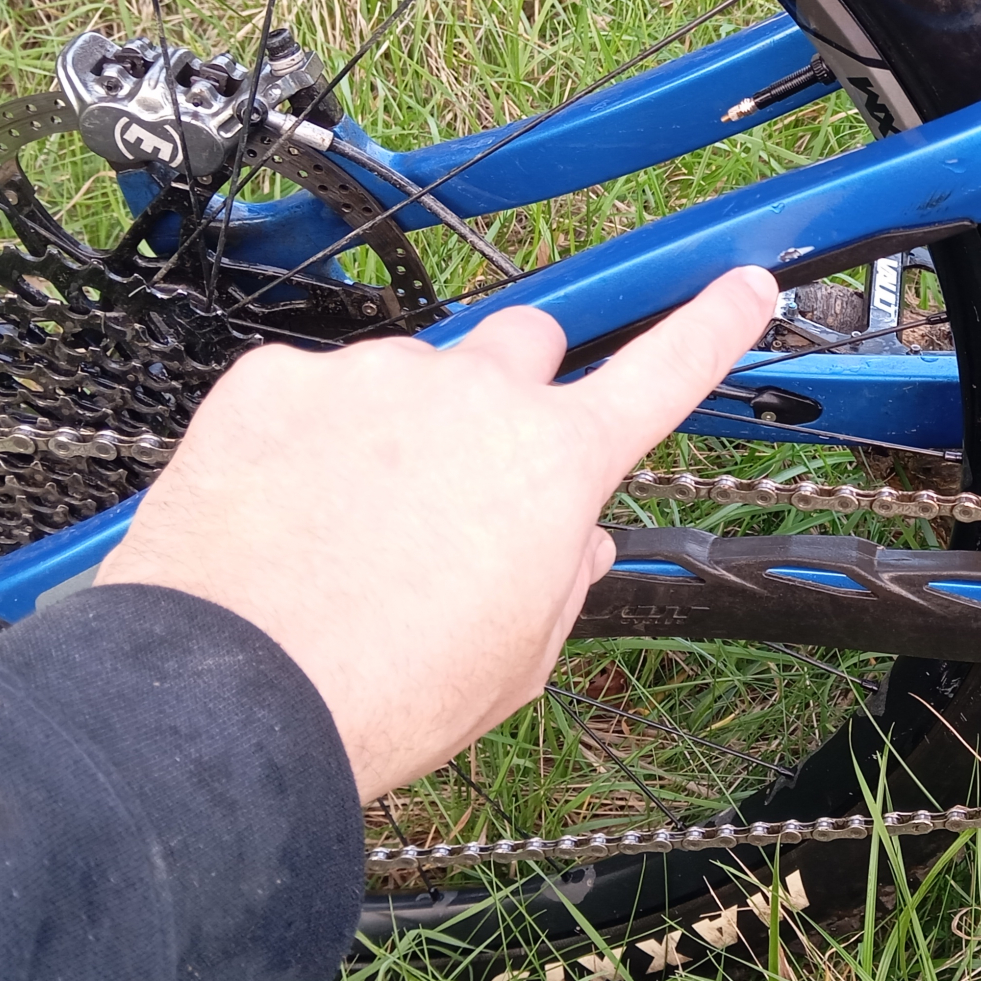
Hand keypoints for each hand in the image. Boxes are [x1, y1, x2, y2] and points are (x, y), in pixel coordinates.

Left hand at [97, 267, 777, 802]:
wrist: (233, 697)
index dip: (712, 326)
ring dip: (401, 423)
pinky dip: (305, 437)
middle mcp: (477, 393)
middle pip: (527, 342)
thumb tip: (580, 542)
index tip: (747, 283)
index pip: (664, 373)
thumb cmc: (392, 692)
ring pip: (411, 372)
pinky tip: (278, 509)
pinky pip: (309, 388)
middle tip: (472, 465)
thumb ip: (562, 579)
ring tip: (347, 523)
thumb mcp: (517, 656)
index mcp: (556, 462)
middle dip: (515, 387)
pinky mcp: (275, 379)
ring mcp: (372, 376)